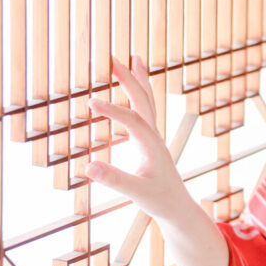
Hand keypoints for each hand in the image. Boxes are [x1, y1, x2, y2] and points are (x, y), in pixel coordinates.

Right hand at [85, 55, 188, 221]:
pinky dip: (137, 94)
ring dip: (138, 80)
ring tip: (133, 58)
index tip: (91, 102)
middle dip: (129, 79)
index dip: (113, 110)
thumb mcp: (136, 193)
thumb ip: (115, 179)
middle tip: (114, 59)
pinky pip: (143, 110)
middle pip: (143, 100)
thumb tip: (88, 166)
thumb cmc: (159, 201)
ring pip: (147, 101)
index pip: (133, 120)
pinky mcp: (149, 140)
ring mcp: (153, 136)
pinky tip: (131, 88)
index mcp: (151, 145)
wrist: (177, 207)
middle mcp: (154, 135)